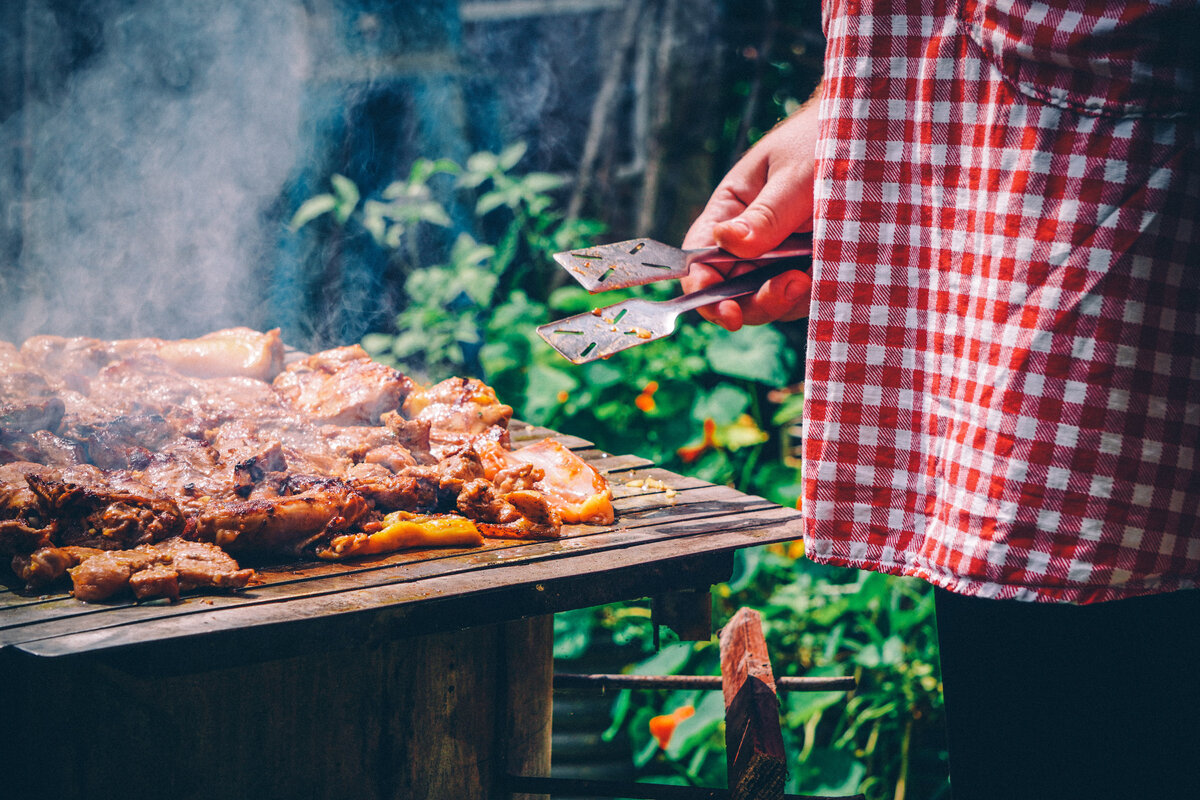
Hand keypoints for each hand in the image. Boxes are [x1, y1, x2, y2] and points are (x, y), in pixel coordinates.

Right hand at [681, 87, 820, 329]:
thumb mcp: (795, 176)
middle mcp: (749, 240)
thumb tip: (725, 241)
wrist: (875, 136)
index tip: (727, 309)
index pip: (700, 257)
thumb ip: (765, 214)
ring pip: (767, 301)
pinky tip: (829, 271)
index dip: (704, 288)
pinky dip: (813, 295)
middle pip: (731, 291)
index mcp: (731, 210)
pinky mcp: (811, 267)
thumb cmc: (826, 140)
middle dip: (753, 302)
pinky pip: (803, 298)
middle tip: (788, 289)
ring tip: (809, 275)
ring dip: (786, 300)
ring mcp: (779, 258)